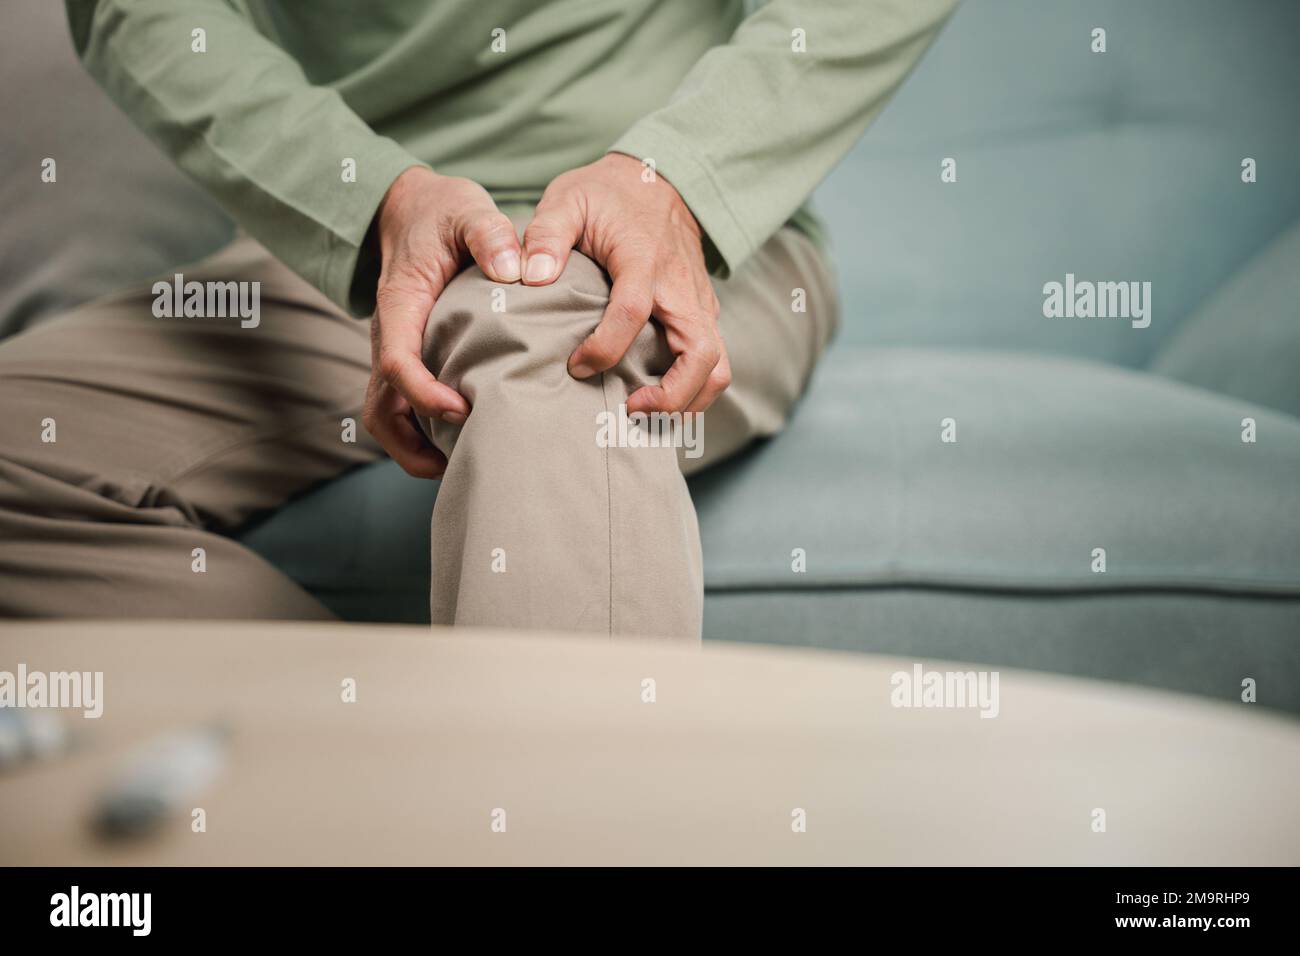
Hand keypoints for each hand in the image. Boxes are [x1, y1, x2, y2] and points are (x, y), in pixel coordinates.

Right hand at [365, 167, 521, 477]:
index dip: (424, 393)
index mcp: (399, 305)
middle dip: (411, 444)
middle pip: (380, 407)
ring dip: (414, 448)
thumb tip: (512, 270)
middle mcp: (390, 335)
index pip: (396, 362)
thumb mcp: (468, 209)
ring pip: (386, 416)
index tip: (462, 410)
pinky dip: (424, 433)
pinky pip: (403, 406)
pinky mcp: (410, 357)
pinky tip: (467, 440)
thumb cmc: (443, 211)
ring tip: (462, 465)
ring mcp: (396, 350)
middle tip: (462, 458)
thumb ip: (489, 234)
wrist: (413, 207)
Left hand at [521, 153, 729, 413]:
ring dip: (689, 400)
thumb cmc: (606, 194)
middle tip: (629, 410)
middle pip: (702, 356)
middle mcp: (681, 288)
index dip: (603, 348)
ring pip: (717, 366)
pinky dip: (691, 389)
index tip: (576, 367)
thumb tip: (529, 277)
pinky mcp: (704, 314)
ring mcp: (700, 303)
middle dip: (672, 396)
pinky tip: (655, 401)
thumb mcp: (566, 199)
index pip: (632, 313)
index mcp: (644, 260)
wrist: (659, 180)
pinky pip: (712, 360)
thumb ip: (545, 235)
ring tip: (645, 415)